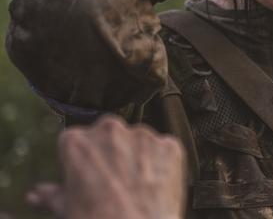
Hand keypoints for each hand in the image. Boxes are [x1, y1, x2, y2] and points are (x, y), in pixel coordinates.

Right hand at [26, 115, 185, 218]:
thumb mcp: (67, 209)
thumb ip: (53, 195)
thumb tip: (37, 194)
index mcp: (76, 140)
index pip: (76, 142)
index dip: (82, 162)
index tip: (89, 178)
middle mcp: (110, 128)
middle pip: (109, 135)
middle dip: (110, 153)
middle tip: (114, 183)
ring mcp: (143, 134)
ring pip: (138, 141)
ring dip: (137, 157)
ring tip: (136, 187)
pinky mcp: (169, 145)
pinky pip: (164, 150)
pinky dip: (161, 164)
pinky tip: (155, 185)